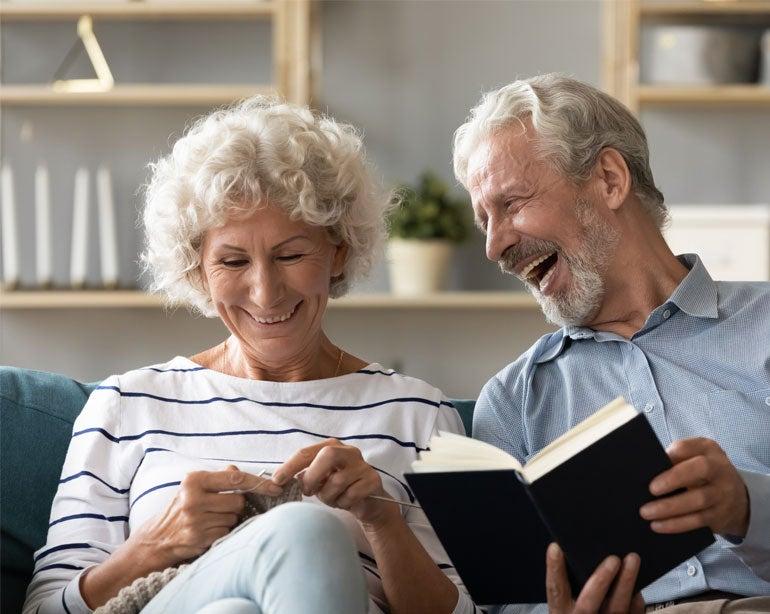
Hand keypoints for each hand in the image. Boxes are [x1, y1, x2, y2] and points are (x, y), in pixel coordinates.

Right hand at [128, 466, 281, 567]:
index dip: (259, 483)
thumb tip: (239, 471)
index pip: (235, 479)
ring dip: (228, 520)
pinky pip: (226, 533)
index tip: (276, 488)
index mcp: (194, 481)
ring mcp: (196, 521)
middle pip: (238, 502)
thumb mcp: (195, 486)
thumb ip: (220, 477)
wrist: (156, 538)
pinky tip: (207, 530)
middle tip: (219, 507)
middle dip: (235, 505)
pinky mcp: (199, 539)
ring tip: (210, 519)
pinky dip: (222, 532)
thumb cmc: (181, 507)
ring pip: (233, 518)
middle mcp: (193, 500)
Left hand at [272, 439, 399, 527]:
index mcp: (332, 446)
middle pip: (327, 455)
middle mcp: (349, 451)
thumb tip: (283, 480)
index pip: (307, 452)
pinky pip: (351, 494)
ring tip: (333, 498)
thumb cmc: (339, 487)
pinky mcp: (373, 480)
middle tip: (309, 491)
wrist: (369, 501)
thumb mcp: (319, 479)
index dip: (290, 466)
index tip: (276, 480)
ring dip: (329, 496)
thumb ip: (305, 475)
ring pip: (337, 481)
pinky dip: (343, 503)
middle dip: (313, 476)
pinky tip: (346, 502)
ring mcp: (362, 465)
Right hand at [546, 543, 644, 613]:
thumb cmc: (582, 608)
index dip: (554, 569)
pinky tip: (638, 584)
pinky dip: (636, 600)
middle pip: (588, 603)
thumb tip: (580, 548)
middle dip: (600, 580)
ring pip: (615, 608)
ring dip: (625, 583)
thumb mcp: (569, 600)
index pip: (556, 590)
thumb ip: (573, 580)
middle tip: (612, 559)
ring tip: (632, 559)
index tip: (556, 547)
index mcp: (561, 610)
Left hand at [640, 437, 748, 537]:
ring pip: (698, 499)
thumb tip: (647, 471)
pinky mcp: (721, 515)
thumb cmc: (703, 474)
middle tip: (651, 489)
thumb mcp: (695, 458)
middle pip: (701, 469)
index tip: (652, 462)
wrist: (739, 498)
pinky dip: (676, 524)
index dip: (672, 454)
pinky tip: (658, 525)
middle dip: (674, 479)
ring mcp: (723, 493)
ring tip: (646, 512)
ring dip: (669, 507)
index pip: (689, 447)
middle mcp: (720, 468)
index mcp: (708, 449)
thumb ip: (676, 459)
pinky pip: (698, 520)